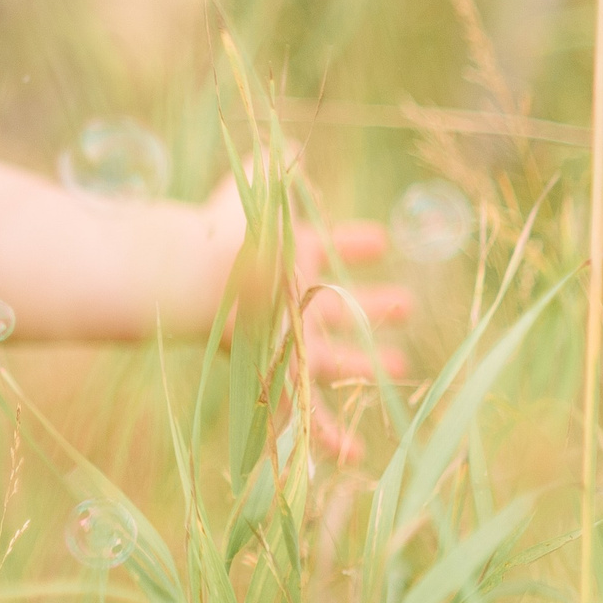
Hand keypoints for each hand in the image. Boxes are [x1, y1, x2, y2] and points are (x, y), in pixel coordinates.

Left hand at [200, 175, 412, 462]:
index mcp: (288, 257)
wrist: (196, 282)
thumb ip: (270, 169)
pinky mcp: (279, 375)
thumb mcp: (251, 194)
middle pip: (339, 306)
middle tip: (406, 304)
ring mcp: (288, 340)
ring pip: (334, 358)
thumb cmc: (225, 236)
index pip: (330, 246)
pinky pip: (307, 412)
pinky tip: (354, 458)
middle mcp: (291, 300)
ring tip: (401, 368)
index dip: (355, 243)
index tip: (381, 240)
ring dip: (366, 364)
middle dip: (373, 306)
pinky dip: (330, 436)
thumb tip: (288, 145)